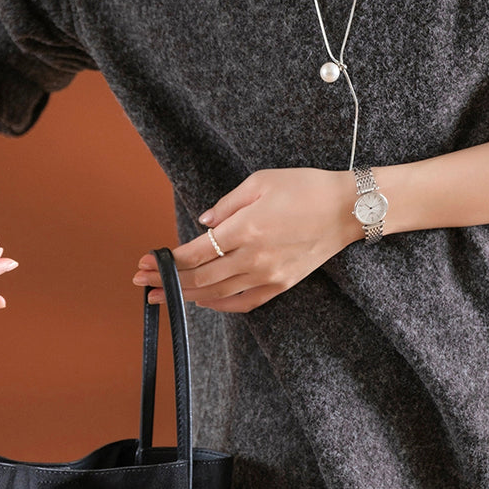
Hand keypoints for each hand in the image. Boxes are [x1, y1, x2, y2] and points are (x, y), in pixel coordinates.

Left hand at [132, 168, 359, 312]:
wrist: (347, 209)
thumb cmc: (305, 188)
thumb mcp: (260, 182)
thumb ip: (226, 205)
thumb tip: (203, 224)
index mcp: (245, 229)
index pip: (194, 253)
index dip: (166, 261)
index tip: (145, 261)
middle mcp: (254, 258)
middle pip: (199, 278)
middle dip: (166, 282)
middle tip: (140, 281)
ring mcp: (269, 275)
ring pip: (217, 295)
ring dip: (186, 297)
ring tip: (162, 296)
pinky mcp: (282, 284)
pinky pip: (244, 303)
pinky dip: (219, 306)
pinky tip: (203, 302)